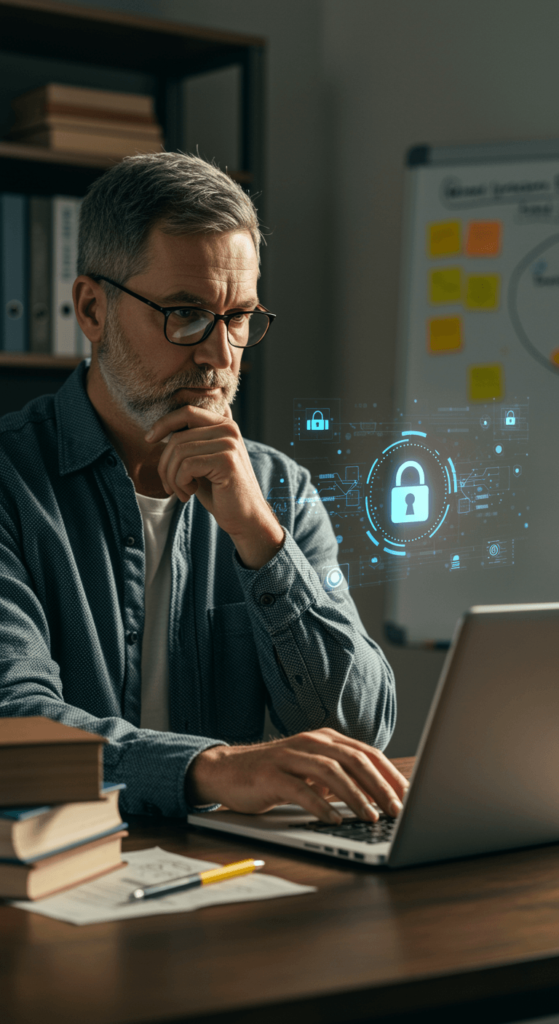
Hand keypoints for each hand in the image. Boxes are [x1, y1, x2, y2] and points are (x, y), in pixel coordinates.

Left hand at [145, 404, 283, 568]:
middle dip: (164, 464)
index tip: (149, 439)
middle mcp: (229, 429)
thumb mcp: (202, 462)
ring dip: (172, 477)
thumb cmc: (220, 492)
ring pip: (179, 452)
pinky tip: (189, 494)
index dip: (164, 423)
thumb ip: (190, 443)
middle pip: (178, 437)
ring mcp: (229, 444)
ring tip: (181, 492)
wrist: (245, 517)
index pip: (187, 412)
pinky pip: (186, 466)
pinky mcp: (226, 461)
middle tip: (169, 486)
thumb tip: (159, 430)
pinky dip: (180, 483)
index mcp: (224, 425)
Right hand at [186, 728, 408, 823]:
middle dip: (380, 786)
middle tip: (396, 809)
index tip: (408, 796)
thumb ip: (340, 777)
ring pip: (331, 772)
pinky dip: (320, 805)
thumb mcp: (312, 772)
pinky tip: (334, 820)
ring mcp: (290, 757)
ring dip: (355, 796)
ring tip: (371, 817)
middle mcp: (310, 743)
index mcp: (325, 739)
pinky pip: (300, 790)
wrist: (227, 771)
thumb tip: (379, 797)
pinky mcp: (271, 775)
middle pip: (354, 760)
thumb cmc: (275, 775)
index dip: (390, 774)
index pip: (366, 753)